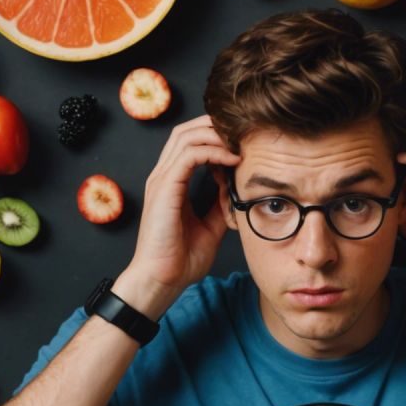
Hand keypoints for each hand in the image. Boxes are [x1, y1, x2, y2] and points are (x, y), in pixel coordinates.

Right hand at [120, 116, 241, 317]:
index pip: (190, 142)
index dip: (215, 136)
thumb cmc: (180, 259)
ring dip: (216, 134)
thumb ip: (220, 204)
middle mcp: (164, 176)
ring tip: (240, 144)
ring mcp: (162, 180)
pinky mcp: (165, 188)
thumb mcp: (210, 225)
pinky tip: (232, 160)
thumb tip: (235, 187)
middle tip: (243, 135)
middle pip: (186, 130)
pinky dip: (213, 151)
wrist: (162, 279)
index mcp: (172, 182)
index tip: (242, 145)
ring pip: (187, 136)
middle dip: (216, 126)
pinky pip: (190, 155)